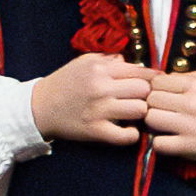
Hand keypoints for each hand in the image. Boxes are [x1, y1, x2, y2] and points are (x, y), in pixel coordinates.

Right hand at [27, 53, 158, 147]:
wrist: (38, 107)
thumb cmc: (63, 83)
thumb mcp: (83, 63)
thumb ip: (108, 60)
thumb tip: (130, 62)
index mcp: (99, 69)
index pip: (140, 71)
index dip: (152, 78)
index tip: (156, 84)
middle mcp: (101, 88)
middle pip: (144, 89)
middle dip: (145, 95)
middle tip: (139, 99)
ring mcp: (98, 110)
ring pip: (140, 110)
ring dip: (139, 113)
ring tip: (132, 114)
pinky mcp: (95, 130)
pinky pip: (126, 135)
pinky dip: (132, 135)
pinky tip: (127, 131)